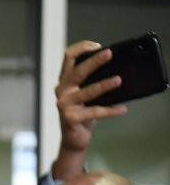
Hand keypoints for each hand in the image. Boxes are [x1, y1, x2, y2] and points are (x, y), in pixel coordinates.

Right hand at [52, 40, 127, 180]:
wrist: (74, 139)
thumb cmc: (83, 113)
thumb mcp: (86, 95)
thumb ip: (92, 82)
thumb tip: (117, 70)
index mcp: (65, 82)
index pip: (68, 58)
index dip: (81, 48)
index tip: (97, 46)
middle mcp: (61, 91)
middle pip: (78, 72)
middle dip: (94, 61)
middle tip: (110, 54)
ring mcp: (64, 105)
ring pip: (87, 92)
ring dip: (104, 85)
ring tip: (119, 81)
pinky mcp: (70, 119)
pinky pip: (94, 112)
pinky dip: (110, 111)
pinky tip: (122, 109)